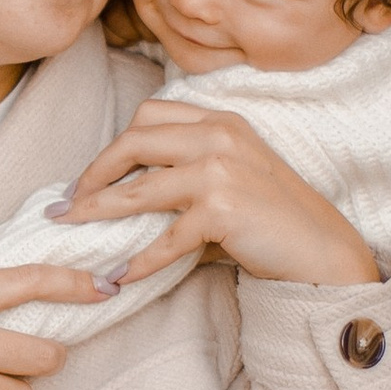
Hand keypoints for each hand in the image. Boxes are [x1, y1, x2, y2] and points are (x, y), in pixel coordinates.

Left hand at [50, 102, 378, 288]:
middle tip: (67, 203)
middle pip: (135, 140)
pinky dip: (137, 261)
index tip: (89, 175)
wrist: (323, 251)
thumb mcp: (233, 176)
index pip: (150, 114)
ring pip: (139, 188)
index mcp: (221, 120)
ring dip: (97, 211)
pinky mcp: (222, 209)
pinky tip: (118, 275)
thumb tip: (122, 194)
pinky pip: (164, 238)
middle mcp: (219, 135)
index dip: (113, 144)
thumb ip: (186, 172)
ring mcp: (221, 170)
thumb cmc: (273, 220)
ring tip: (71, 229)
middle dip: (93, 173)